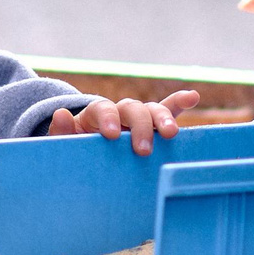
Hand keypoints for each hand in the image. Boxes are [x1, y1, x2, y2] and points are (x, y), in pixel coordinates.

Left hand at [51, 90, 199, 155]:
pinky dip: (179, 103)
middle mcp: (120, 111)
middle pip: (132, 108)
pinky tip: (193, 96)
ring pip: (152, 110)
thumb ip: (61, 132)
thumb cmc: (76, 151)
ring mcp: (138, 118)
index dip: (108, 118)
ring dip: (163, 118)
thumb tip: (60, 114)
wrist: (87, 158)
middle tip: (143, 149)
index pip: (103, 109)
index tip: (111, 135)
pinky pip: (168, 111)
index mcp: (96, 114)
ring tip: (171, 134)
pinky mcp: (152, 126)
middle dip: (140, 126)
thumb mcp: (64, 144)